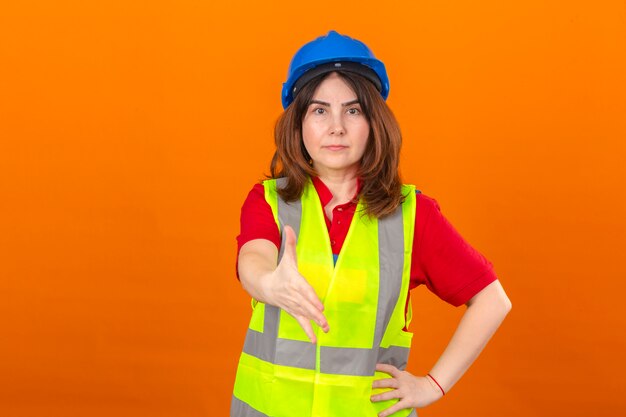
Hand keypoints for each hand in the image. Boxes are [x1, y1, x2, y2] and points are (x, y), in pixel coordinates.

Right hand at [262, 225, 328, 342]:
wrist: (265, 286)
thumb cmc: (281, 271)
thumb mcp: (286, 257)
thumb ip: (290, 243)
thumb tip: (289, 226)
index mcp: (294, 282)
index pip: (304, 290)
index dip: (311, 297)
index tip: (319, 304)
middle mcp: (293, 295)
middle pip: (306, 305)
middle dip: (315, 313)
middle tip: (324, 320)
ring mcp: (293, 305)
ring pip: (305, 315)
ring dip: (315, 323)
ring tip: (325, 329)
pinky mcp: (294, 312)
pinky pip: (301, 323)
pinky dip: (308, 331)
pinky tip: (315, 340)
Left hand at [371, 364, 443, 416]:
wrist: (431, 389)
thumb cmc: (416, 383)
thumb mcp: (406, 376)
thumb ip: (397, 376)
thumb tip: (385, 376)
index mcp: (401, 375)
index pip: (390, 369)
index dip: (381, 367)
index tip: (372, 366)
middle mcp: (402, 382)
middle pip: (388, 382)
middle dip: (377, 383)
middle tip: (368, 384)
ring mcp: (405, 392)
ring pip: (390, 394)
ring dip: (380, 396)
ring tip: (371, 398)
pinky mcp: (408, 401)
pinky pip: (396, 407)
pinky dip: (388, 411)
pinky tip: (380, 414)